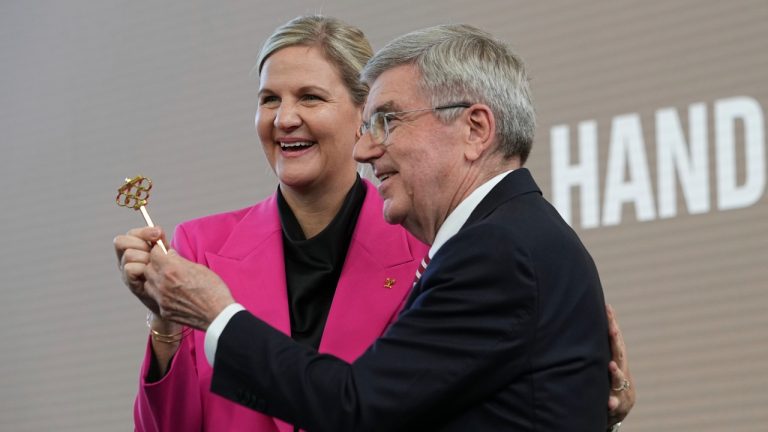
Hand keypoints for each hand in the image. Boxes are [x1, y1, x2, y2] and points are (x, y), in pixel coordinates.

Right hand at [113, 226, 167, 313]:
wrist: (171, 298)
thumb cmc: (168, 275)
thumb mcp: (165, 255)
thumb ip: (161, 242)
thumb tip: (158, 231)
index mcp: (134, 249)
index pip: (130, 234)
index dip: (143, 231)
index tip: (158, 234)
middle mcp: (125, 259)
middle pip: (121, 241)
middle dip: (141, 244)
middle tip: (154, 252)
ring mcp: (126, 272)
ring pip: (128, 254)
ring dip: (144, 257)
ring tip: (155, 266)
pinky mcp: (130, 283)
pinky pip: (130, 268)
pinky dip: (142, 268)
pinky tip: (151, 274)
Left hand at [143, 243, 234, 330]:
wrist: (218, 314)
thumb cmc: (213, 290)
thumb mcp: (199, 268)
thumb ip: (180, 261)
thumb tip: (170, 254)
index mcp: (172, 269)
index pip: (154, 253)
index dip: (159, 251)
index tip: (164, 252)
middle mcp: (163, 284)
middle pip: (148, 268)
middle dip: (155, 264)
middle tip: (166, 265)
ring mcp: (162, 299)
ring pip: (148, 283)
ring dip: (154, 279)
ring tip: (167, 280)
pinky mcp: (164, 311)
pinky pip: (156, 298)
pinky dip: (161, 294)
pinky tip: (173, 294)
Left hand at [607, 304, 634, 425]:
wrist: (622, 404)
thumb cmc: (611, 375)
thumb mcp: (607, 357)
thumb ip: (602, 341)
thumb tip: (599, 314)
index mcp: (616, 357)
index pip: (614, 338)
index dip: (612, 323)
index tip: (608, 308)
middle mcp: (620, 369)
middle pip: (619, 353)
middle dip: (615, 341)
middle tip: (612, 329)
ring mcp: (620, 386)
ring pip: (619, 378)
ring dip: (615, 372)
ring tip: (611, 365)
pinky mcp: (617, 403)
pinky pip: (614, 403)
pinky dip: (612, 403)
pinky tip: (609, 403)